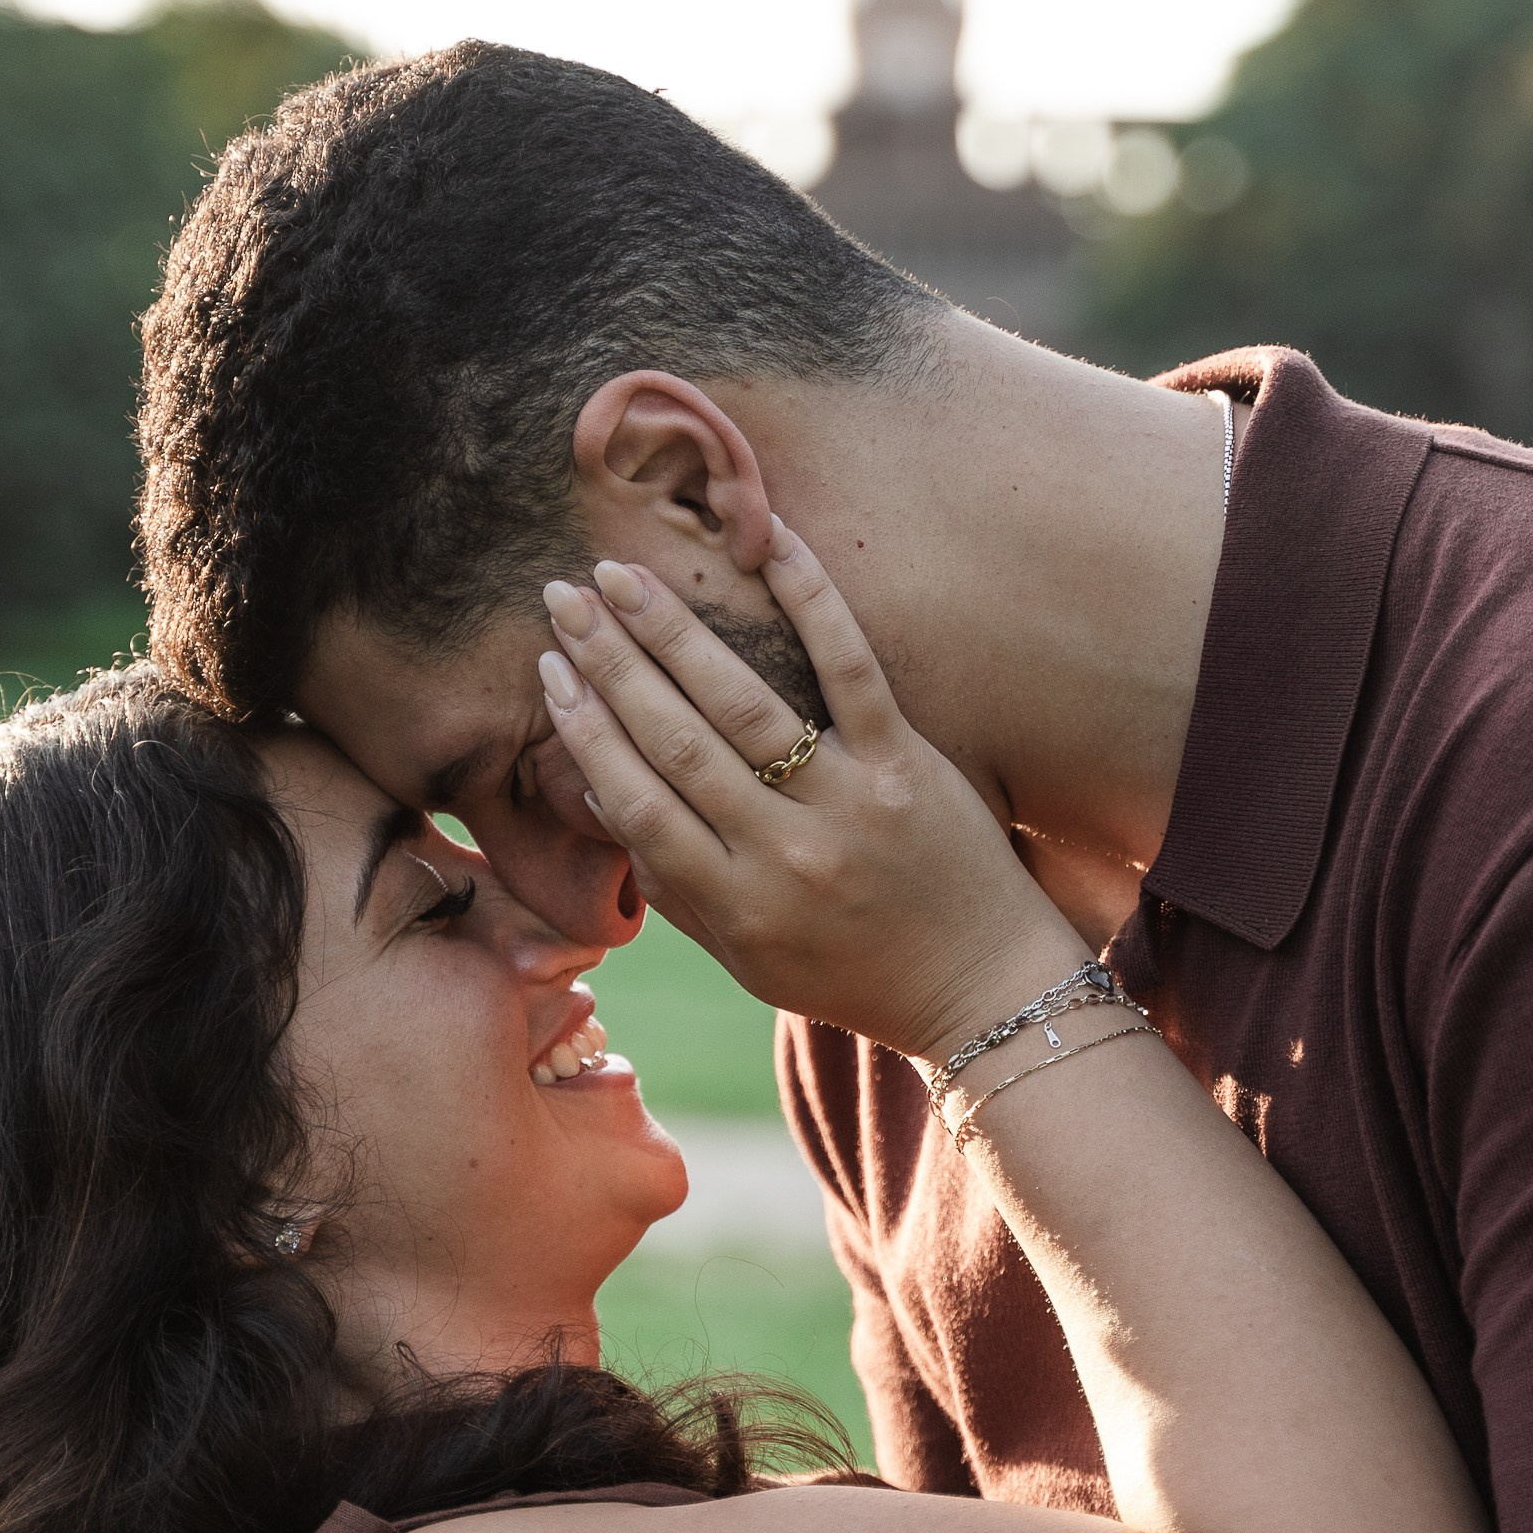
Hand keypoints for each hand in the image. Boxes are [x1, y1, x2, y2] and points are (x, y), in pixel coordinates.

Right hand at [535, 524, 1084, 1063]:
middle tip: (564, 595)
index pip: (637, 803)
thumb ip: (676, 893)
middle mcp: (784, 854)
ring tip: (624, 575)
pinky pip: (850, 669)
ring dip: (672, 631)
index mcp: (737, 905)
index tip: (549, 668)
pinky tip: (771, 542)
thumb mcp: (750, 962)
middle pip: (675, 742)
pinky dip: (811, 599)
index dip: (585, 729)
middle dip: (610, 662)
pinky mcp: (906, 764)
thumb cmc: (856, 974)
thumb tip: (598, 803)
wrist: (983, 990)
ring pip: (741, 704)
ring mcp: (848, 804)